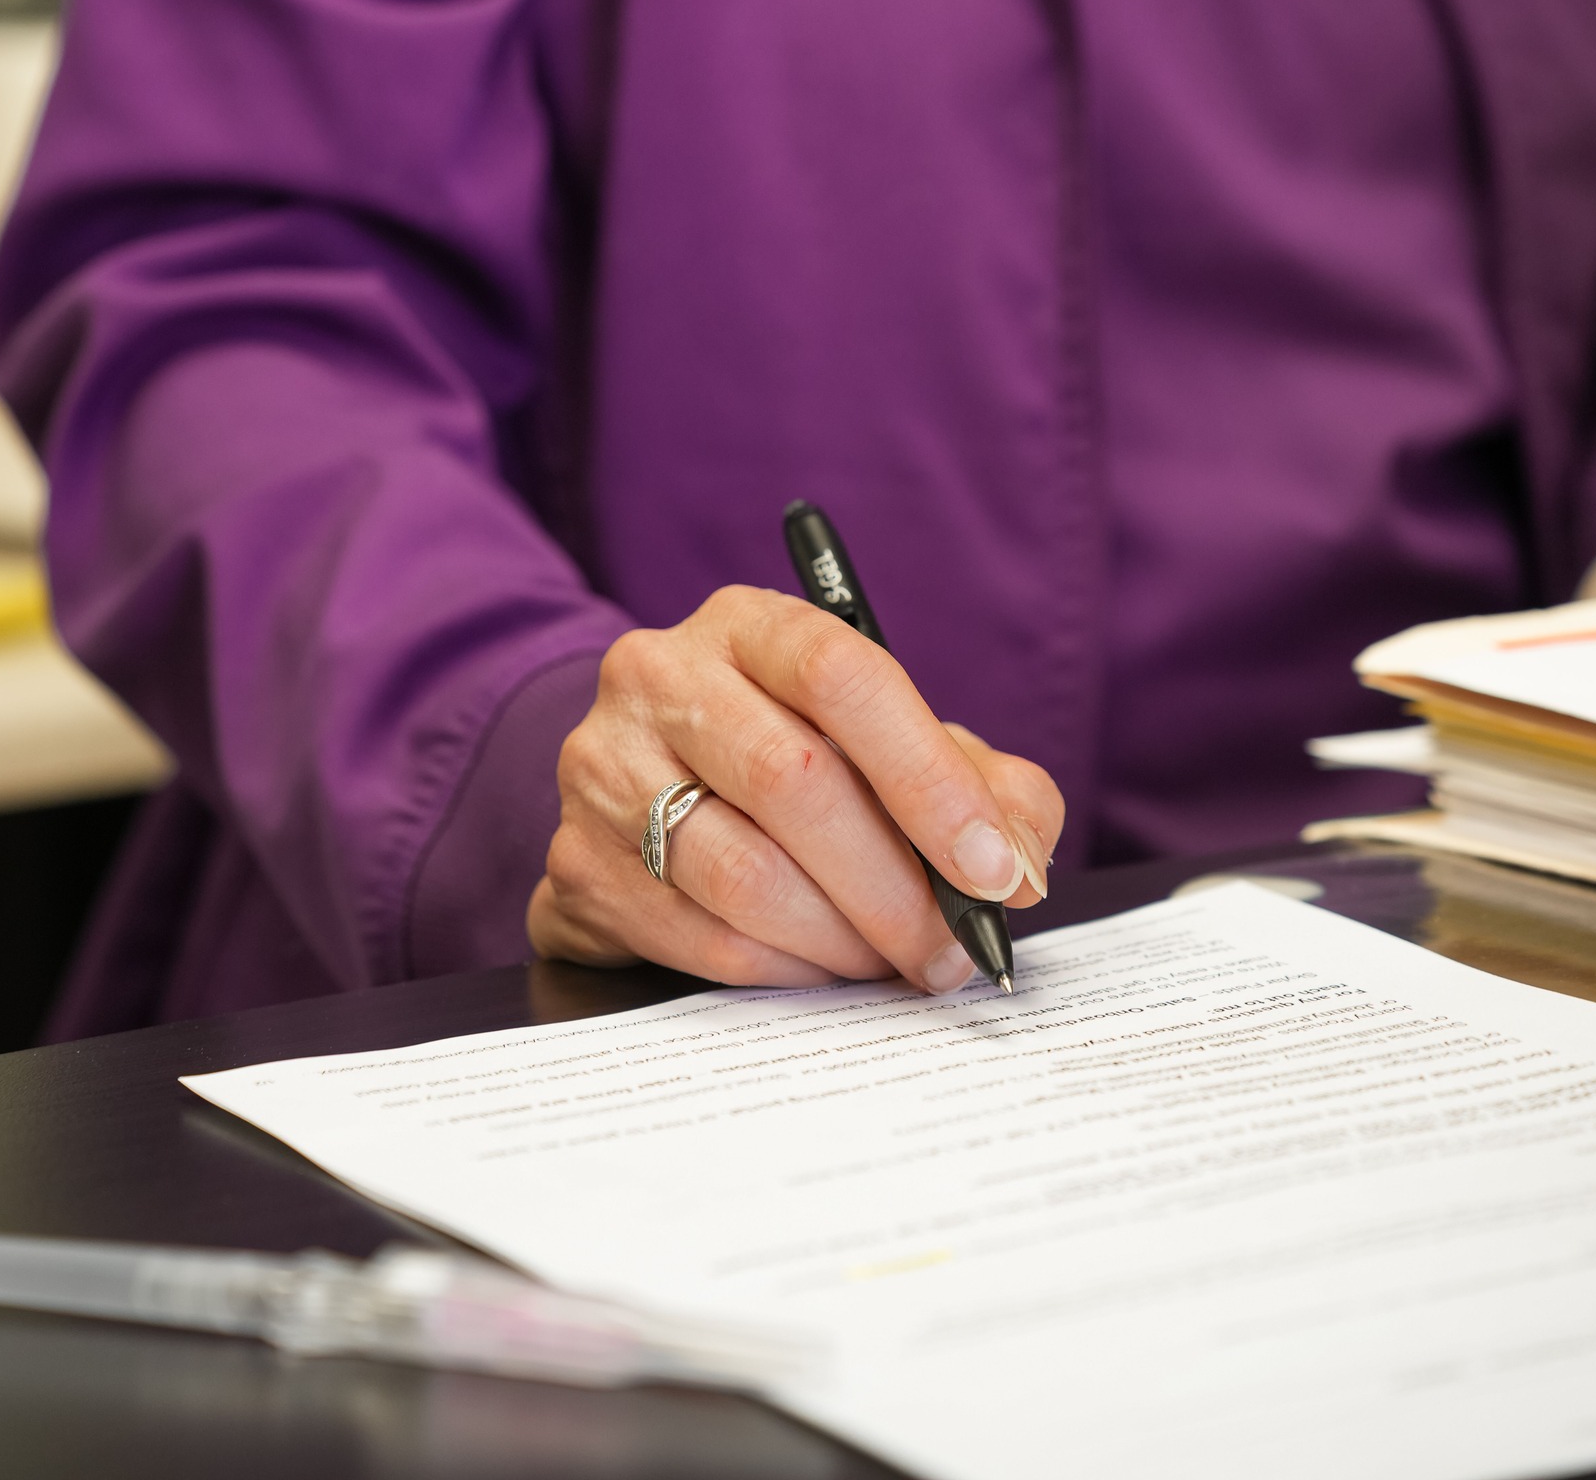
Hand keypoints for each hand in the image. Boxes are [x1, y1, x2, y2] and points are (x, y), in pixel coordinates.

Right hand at [526, 586, 1062, 990]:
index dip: (928, 779)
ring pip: (742, 873)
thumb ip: (985, 786)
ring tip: (890, 962)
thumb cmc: (801, 757)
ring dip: (841, 940)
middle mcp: (659, 675)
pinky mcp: (575, 863)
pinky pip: (698, 937)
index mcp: (749, 624)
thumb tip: (1019, 867)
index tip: (993, 870)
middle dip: (894, 886)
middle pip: (792, 780)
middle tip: (951, 949)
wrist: (648, 791)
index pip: (841, 674)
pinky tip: (822, 970)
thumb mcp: (898, 745)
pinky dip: (783, 971)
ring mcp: (602, 767)